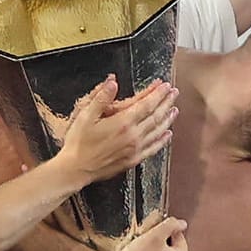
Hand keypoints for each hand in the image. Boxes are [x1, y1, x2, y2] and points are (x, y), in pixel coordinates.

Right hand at [56, 77, 178, 182]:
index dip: (157, 93)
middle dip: (166, 102)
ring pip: (158, 131)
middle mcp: (133, 136)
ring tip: (174, 109)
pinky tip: (167, 134)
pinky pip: (153, 148)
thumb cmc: (78, 142)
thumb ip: (101, 98)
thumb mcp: (85, 115)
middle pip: (156, 116)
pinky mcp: (133, 160)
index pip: (146, 104)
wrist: (76, 169)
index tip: (165, 85)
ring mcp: (135, 149)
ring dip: (168, 119)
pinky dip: (162, 140)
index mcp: (123, 122)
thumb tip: (113, 82)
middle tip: (174, 93)